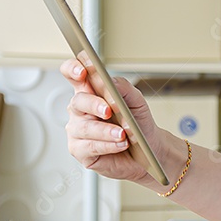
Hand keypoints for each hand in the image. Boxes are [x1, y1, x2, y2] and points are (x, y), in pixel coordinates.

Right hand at [60, 60, 167, 184]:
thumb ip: (122, 87)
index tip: (82, 71)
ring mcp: (77, 130)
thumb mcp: (136, 100)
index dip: (73, 69)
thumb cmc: (138, 122)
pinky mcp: (79, 150)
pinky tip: (119, 144)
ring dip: (105, 130)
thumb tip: (109, 83)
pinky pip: (89, 146)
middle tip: (108, 110)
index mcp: (90, 92)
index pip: (73, 75)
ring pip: (84, 127)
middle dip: (93, 104)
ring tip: (122, 134)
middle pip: (77, 101)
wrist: (148, 148)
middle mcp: (80, 110)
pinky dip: (107, 145)